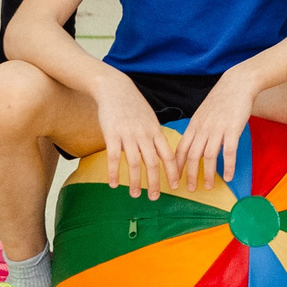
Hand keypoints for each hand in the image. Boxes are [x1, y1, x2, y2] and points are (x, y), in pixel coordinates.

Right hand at [94, 77, 175, 199]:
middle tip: (155, 197)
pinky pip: (114, 158)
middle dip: (155, 183)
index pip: (168, 155)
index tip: (175, 186)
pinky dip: (114, 173)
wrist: (115, 88)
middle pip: (153, 163)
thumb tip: (159, 152)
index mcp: (155, 131)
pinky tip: (114, 184)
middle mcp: (144, 134)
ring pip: (135, 163)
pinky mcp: (112, 135)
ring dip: (136, 182)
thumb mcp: (149, 118)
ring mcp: (128, 135)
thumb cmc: (133, 105)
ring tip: (136, 195)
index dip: (172, 172)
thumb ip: (154, 135)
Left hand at [171, 68, 258, 192]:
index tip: (175, 180)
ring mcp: (217, 129)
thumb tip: (195, 146)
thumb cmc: (221, 99)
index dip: (177, 167)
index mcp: (194, 126)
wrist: (237, 83)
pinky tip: (229, 176)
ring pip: (208, 156)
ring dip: (208, 174)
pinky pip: (229, 152)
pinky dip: (228, 166)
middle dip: (189, 175)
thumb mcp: (203, 113)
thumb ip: (198, 130)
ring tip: (208, 187)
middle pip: (192, 156)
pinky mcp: (232, 129)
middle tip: (190, 189)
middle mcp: (203, 129)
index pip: (180, 150)